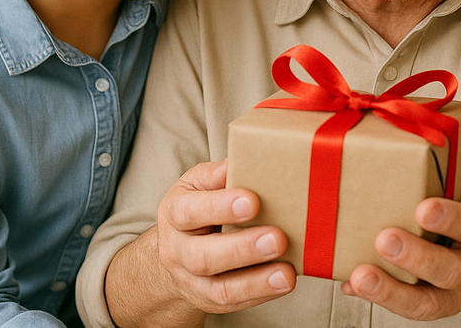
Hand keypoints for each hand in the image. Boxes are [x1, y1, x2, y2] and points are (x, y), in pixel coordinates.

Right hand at [155, 160, 296, 313]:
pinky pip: (233, 303)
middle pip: (203, 257)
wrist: (177, 247)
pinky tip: (282, 282)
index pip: (190, 211)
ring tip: (286, 272)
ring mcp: (190, 281)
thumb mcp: (200, 182)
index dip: (219, 207)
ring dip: (256, 282)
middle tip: (277, 238)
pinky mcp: (207, 300)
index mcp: (174, 212)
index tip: (252, 201)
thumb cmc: (198, 205)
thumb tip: (248, 158)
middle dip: (242, 249)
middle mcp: (176, 250)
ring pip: (219, 289)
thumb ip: (220, 173)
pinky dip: (260, 294)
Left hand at [341, 164, 460, 320]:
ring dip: (392, 291)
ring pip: (429, 303)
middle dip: (417, 257)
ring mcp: (458, 294)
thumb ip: (452, 169)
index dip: (452, 220)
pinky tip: (353, 284)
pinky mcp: (436, 308)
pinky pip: (407, 309)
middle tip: (384, 238)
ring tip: (361, 276)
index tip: (423, 208)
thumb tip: (412, 139)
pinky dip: (378, 298)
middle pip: (452, 271)